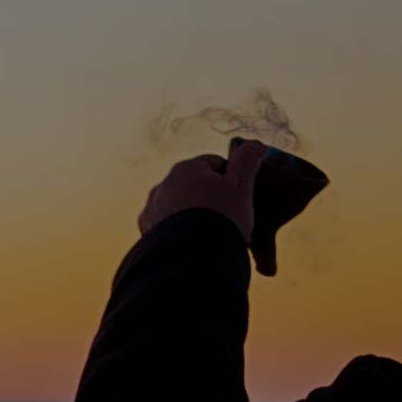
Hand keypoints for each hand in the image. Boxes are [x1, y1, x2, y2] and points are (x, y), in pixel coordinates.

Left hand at [137, 139, 266, 239]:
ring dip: (193, 214)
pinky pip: (166, 225)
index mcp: (187, 167)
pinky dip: (179, 231)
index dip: (233, 180)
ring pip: (180, 205)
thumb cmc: (221, 219)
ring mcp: (153, 207)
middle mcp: (165, 183)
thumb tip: (255, 143)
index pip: (216, 163)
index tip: (241, 200)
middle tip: (229, 220)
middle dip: (211, 198)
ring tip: (211, 235)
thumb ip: (248, 161)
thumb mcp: (242, 187)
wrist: (193, 258)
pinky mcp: (147, 229)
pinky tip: (193, 243)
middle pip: (196, 185)